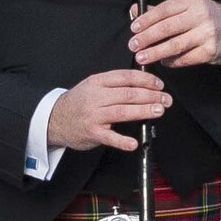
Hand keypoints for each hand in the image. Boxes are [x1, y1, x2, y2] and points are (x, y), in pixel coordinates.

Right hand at [47, 70, 170, 153]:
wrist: (54, 119)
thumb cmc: (79, 102)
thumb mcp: (92, 86)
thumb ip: (114, 83)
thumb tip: (143, 83)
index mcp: (98, 82)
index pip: (126, 77)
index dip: (146, 80)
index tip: (159, 85)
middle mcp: (96, 97)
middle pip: (128, 94)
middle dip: (151, 96)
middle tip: (166, 99)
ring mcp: (93, 115)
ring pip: (123, 112)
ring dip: (144, 111)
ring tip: (159, 110)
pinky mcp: (92, 132)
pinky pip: (110, 137)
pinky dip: (122, 141)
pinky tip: (134, 143)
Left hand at [128, 0, 220, 68]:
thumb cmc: (209, 18)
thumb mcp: (189, 7)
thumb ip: (162, 11)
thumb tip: (136, 11)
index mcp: (193, 2)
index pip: (165, 9)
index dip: (147, 19)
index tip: (134, 28)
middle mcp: (200, 16)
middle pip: (167, 27)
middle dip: (147, 37)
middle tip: (134, 45)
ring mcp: (206, 34)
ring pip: (175, 45)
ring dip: (155, 52)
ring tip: (142, 56)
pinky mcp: (210, 51)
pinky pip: (186, 58)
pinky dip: (172, 61)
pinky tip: (163, 62)